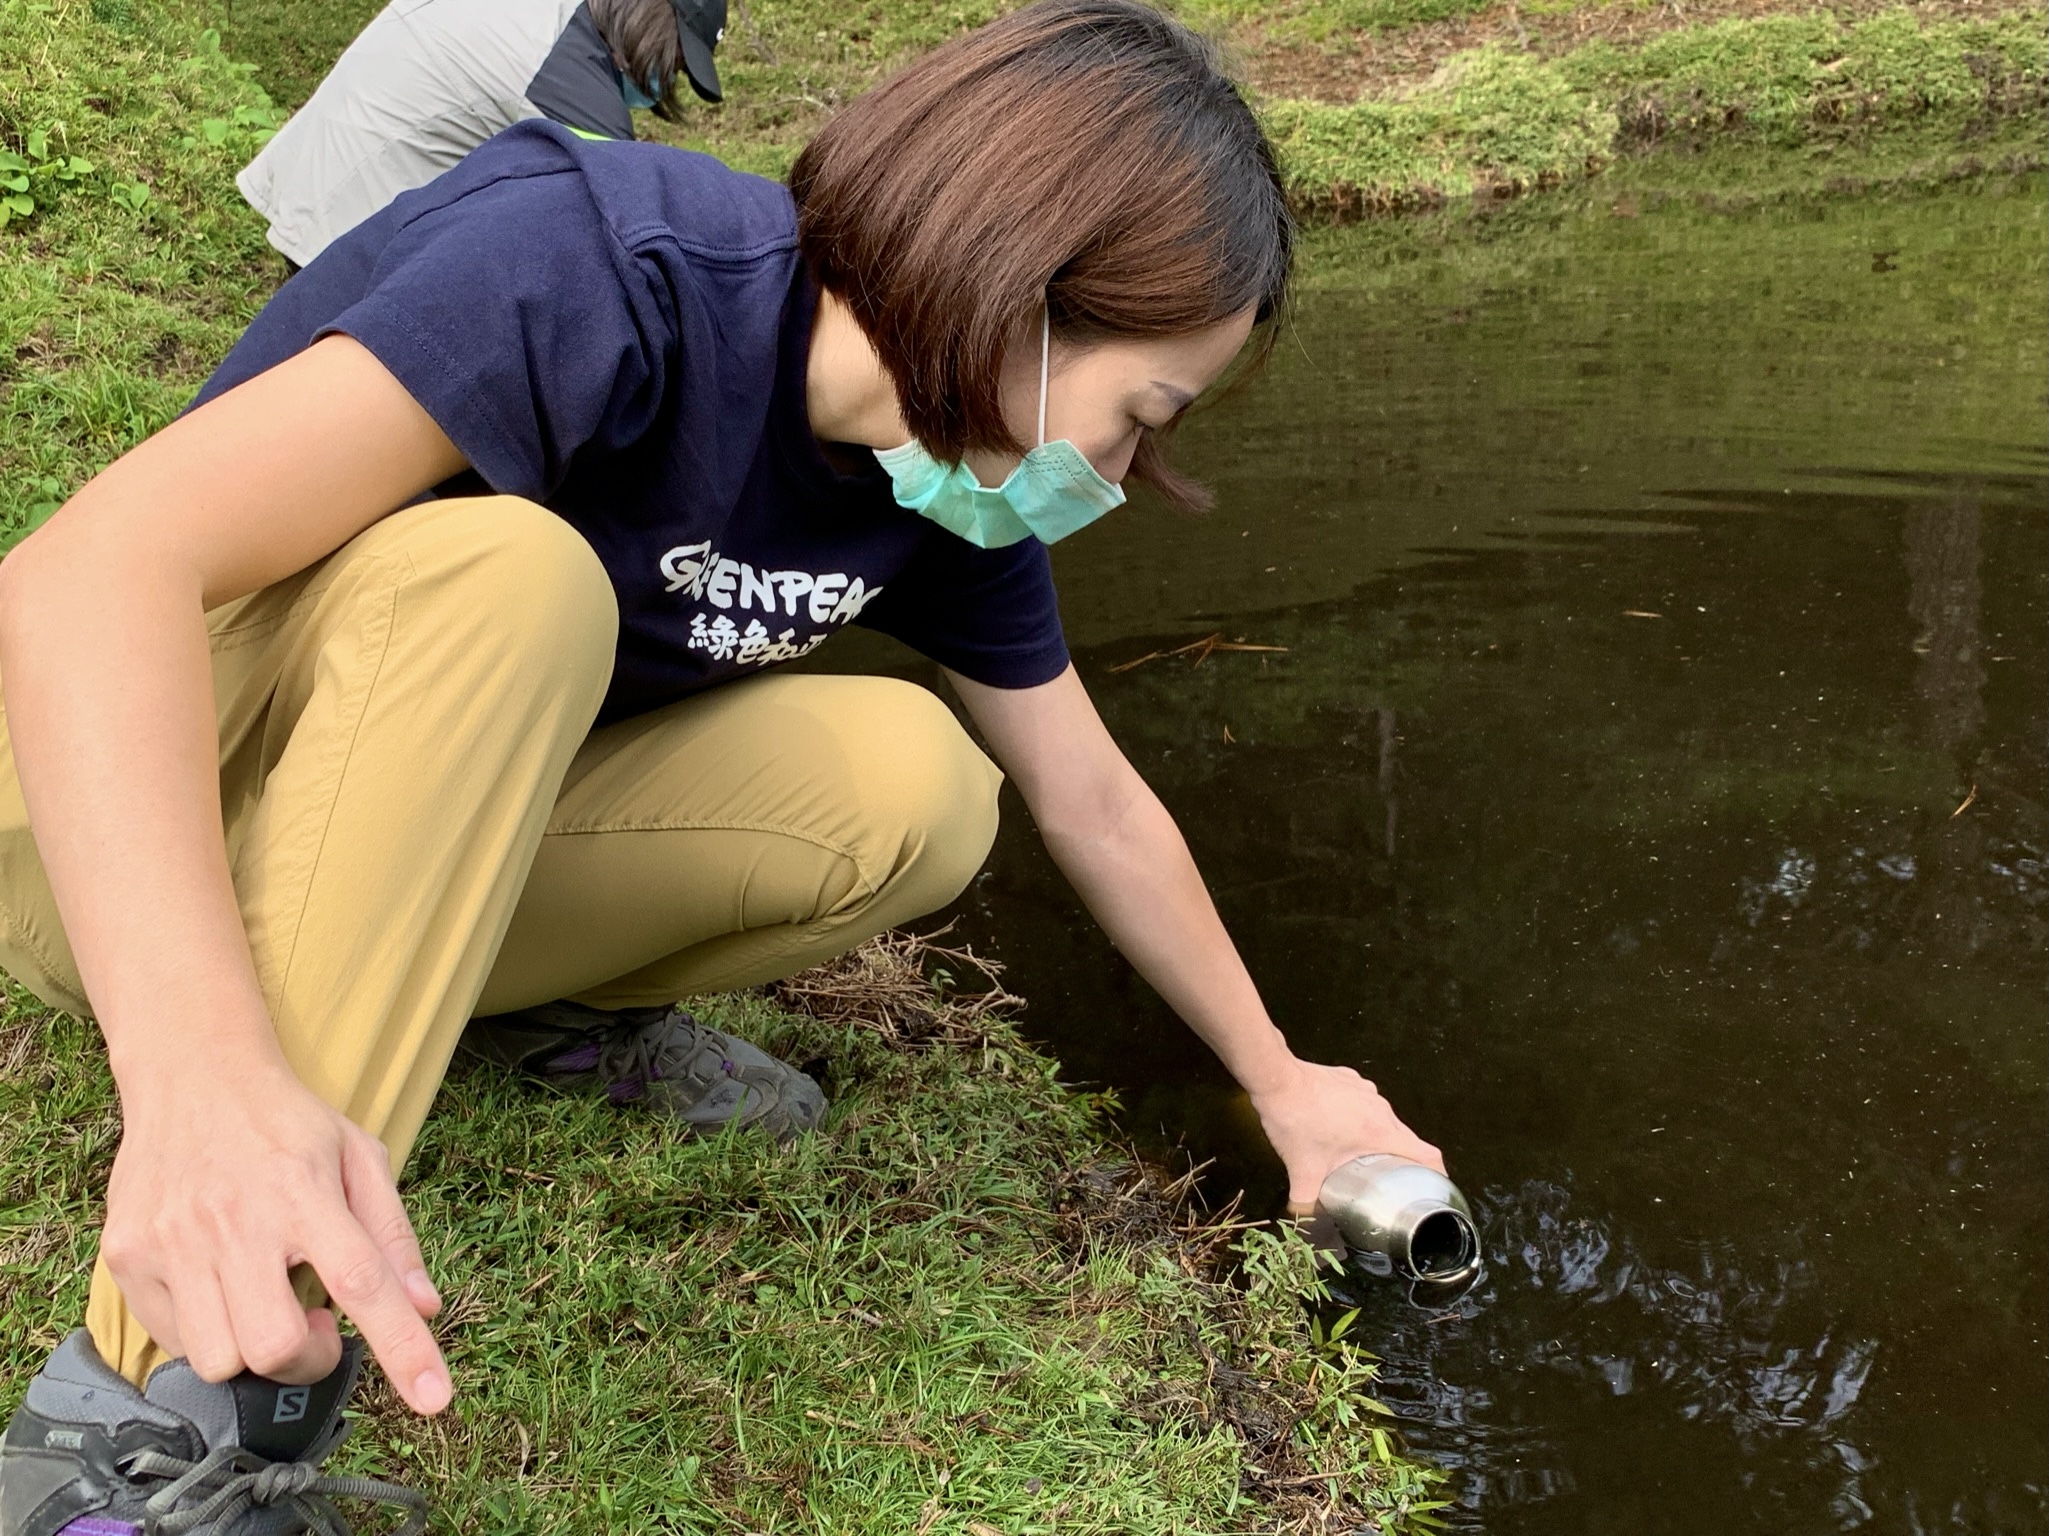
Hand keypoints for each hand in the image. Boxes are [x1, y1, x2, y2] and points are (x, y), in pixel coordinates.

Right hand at [102, 1045, 449, 1411]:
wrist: (191, 1076)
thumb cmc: (287, 1121)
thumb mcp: (359, 1156)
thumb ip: (392, 1233)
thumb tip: (425, 1305)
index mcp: (305, 1192)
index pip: (363, 1281)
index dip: (402, 1346)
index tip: (434, 1397)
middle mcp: (236, 1220)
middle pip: (275, 1346)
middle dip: (308, 1358)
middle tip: (315, 1323)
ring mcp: (173, 1241)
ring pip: (219, 1359)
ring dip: (254, 1350)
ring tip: (264, 1298)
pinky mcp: (128, 1256)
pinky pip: (172, 1340)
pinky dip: (207, 1332)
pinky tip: (220, 1286)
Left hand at [1249, 1057, 1444, 1208]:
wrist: (1275, 1077)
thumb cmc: (1294, 1120)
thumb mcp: (1302, 1169)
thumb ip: (1305, 1202)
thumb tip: (1304, 1225)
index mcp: (1380, 1132)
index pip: (1428, 1155)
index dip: (1438, 1174)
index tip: (1437, 1189)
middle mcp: (1381, 1109)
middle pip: (1406, 1139)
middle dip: (1402, 1161)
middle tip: (1391, 1182)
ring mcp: (1366, 1090)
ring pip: (1384, 1119)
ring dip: (1378, 1138)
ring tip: (1361, 1156)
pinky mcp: (1350, 1080)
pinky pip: (1364, 1102)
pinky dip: (1359, 1117)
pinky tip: (1336, 1127)